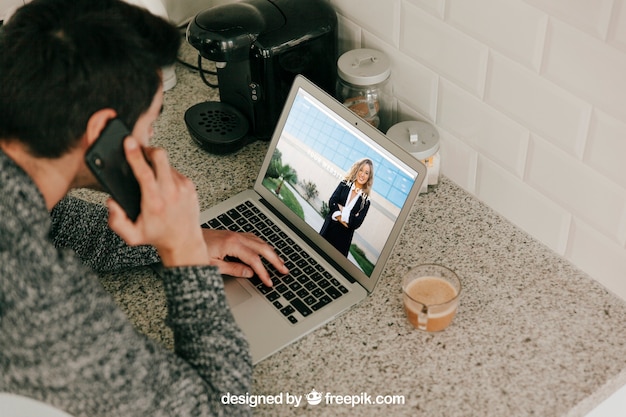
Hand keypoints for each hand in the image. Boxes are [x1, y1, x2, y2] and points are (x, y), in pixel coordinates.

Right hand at [108, 137, 208, 266]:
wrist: (184, 241)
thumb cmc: (158, 235)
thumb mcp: (132, 235)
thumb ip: (117, 221)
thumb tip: (112, 203)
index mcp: (154, 202)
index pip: (144, 172)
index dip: (135, 155)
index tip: (129, 143)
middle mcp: (170, 192)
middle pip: (160, 158)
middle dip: (148, 150)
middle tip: (140, 152)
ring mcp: (182, 187)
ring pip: (167, 163)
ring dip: (157, 165)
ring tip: (151, 178)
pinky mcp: (190, 186)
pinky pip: (175, 171)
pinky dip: (166, 174)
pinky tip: (163, 185)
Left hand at [201, 228, 288, 286]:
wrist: (182, 236)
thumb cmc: (193, 251)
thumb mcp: (212, 265)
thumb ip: (233, 269)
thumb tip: (250, 273)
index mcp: (232, 244)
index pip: (254, 260)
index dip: (264, 272)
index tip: (269, 282)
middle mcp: (236, 236)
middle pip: (262, 248)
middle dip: (274, 259)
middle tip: (284, 270)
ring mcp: (234, 234)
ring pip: (259, 241)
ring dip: (270, 251)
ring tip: (279, 262)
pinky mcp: (232, 234)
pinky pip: (252, 238)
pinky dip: (262, 245)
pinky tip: (265, 250)